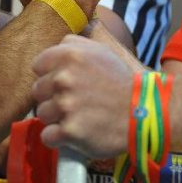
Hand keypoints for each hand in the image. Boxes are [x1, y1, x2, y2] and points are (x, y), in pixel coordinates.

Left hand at [31, 35, 133, 157]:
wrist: (143, 112)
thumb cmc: (120, 81)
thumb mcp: (100, 51)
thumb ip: (73, 43)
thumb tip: (56, 45)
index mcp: (69, 55)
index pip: (38, 66)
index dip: (50, 75)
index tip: (65, 83)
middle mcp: (64, 78)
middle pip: (38, 91)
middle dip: (52, 97)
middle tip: (75, 101)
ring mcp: (66, 106)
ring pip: (42, 114)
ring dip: (56, 117)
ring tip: (78, 116)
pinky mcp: (70, 131)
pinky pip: (48, 136)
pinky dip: (58, 138)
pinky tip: (75, 132)